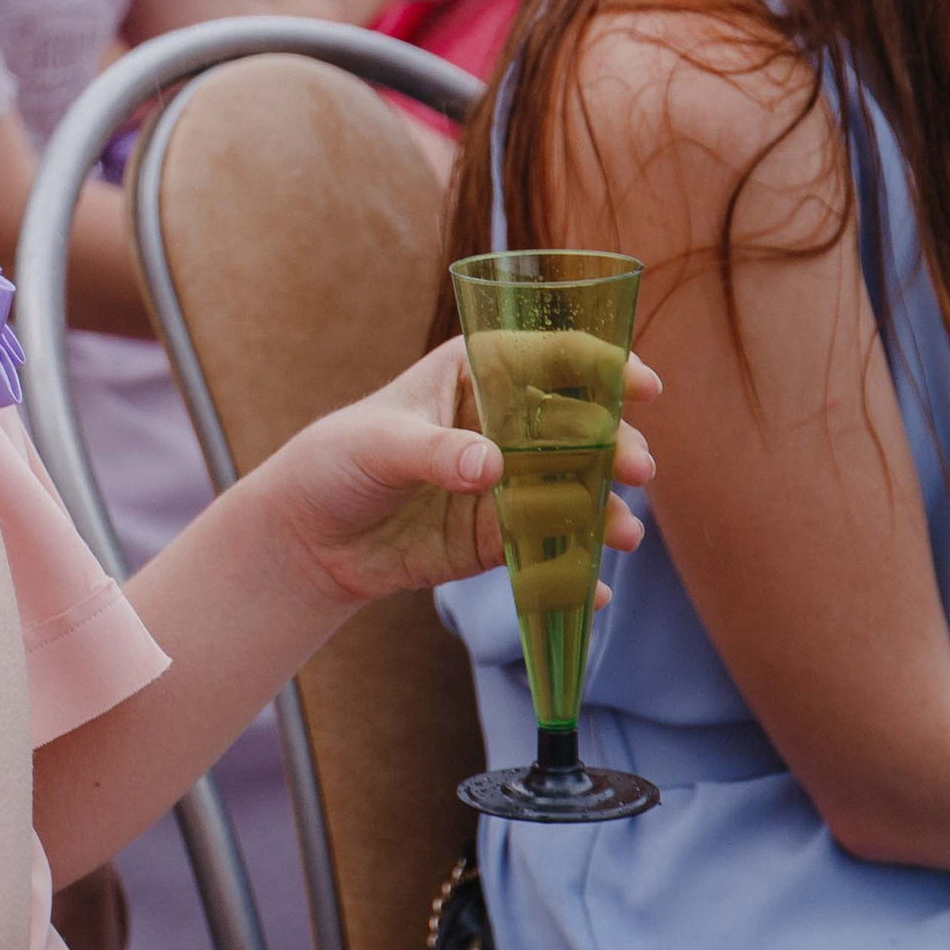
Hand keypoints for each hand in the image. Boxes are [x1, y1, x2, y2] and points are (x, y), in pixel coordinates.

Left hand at [264, 337, 659, 610]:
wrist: (309, 537)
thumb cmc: (335, 461)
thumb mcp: (379, 445)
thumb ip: (435, 453)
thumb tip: (492, 465)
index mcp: (473, 372)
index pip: (548, 356)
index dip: (600, 364)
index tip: (641, 384)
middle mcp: (501, 423)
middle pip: (576, 426)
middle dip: (614, 444)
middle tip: (638, 468)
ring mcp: (507, 482)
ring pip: (574, 490)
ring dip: (606, 509)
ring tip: (624, 535)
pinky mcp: (500, 537)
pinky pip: (549, 550)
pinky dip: (575, 571)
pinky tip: (595, 592)